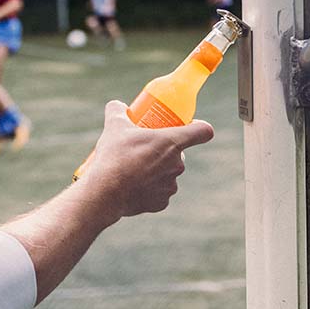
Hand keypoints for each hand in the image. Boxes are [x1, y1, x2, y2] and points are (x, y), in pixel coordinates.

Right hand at [81, 101, 214, 218]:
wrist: (106, 192)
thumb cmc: (114, 156)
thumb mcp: (114, 126)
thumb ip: (117, 110)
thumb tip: (118, 106)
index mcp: (172, 142)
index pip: (203, 131)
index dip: (199, 127)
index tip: (188, 127)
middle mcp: (177, 165)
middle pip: (179, 154)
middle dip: (163, 151)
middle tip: (144, 149)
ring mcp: (171, 186)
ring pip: (168, 174)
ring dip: (156, 170)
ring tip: (133, 169)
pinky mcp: (162, 203)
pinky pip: (159, 192)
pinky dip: (149, 189)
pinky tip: (133, 186)